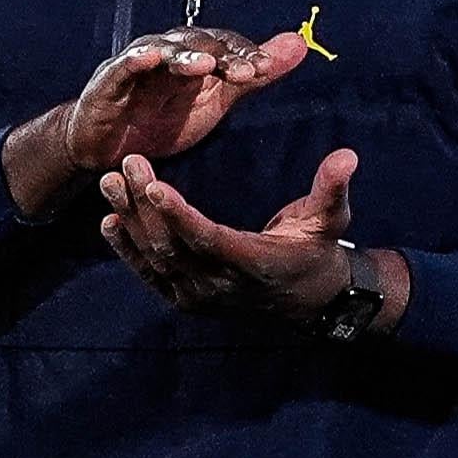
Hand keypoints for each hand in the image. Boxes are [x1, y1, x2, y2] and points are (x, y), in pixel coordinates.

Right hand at [6, 28, 310, 214]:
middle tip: (249, 73)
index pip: (225, 45)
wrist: (110, 150)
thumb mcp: (215, 101)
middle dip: (223, 56)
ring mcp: (136, 66)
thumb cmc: (161, 119)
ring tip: (205, 65)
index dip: (246, 53)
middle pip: (198, 44)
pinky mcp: (108, 83)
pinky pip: (123, 68)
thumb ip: (252, 75)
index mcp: (195, 58)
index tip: (269, 68)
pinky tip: (149, 59)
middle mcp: (167, 54)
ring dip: (185, 56)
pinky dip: (135, 61)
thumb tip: (300, 44)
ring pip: (163, 51)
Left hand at [101, 148, 395, 321]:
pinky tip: (109, 221)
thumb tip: (348, 156)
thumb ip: (333, 189)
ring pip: (155, 258)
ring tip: (109, 182)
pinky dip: (127, 250)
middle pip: (172, 246)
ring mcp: (199, 297)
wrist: (308, 301)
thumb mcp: (331, 220)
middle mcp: (220, 287)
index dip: (179, 215)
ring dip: (129, 221)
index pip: (208, 239)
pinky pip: (150, 275)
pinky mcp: (186, 300)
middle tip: (126, 164)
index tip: (154, 184)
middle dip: (144, 206)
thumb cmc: (317, 250)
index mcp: (252, 263)